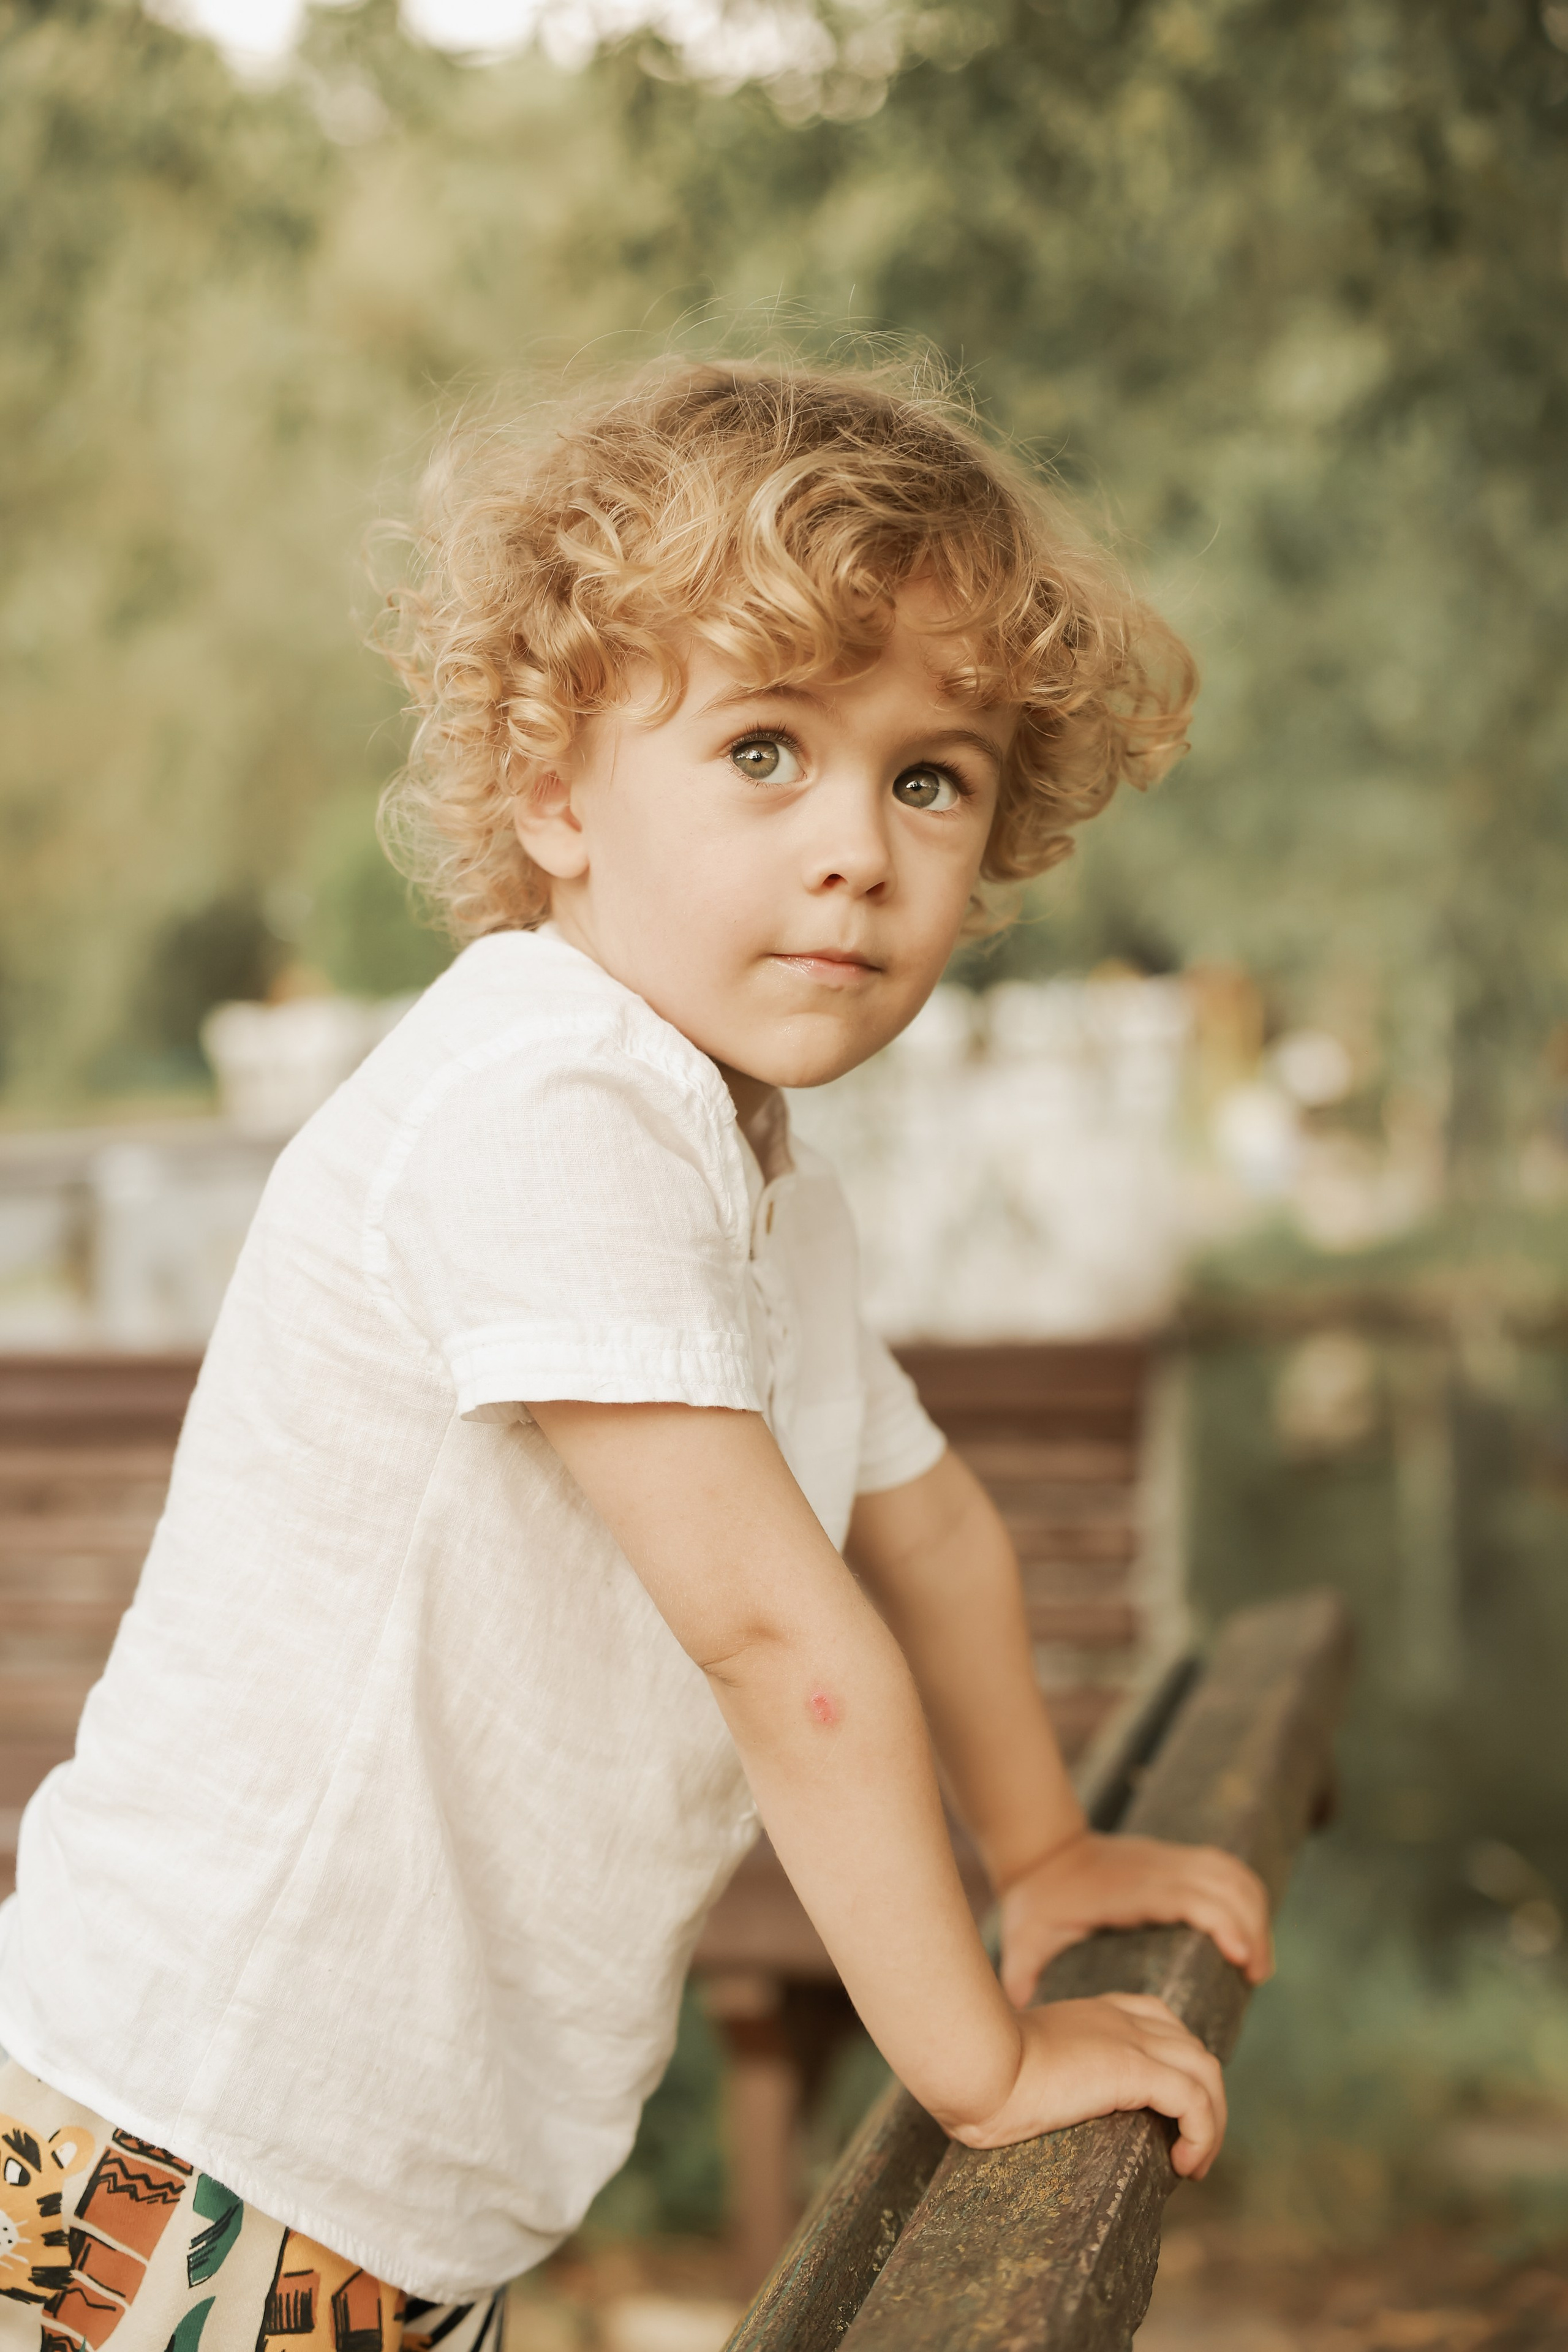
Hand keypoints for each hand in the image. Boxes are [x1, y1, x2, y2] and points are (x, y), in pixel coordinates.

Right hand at [947, 1994, 1226, 2177]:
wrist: (975, 2063)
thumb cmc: (979, 2071)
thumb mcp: (1016, 2063)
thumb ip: (1034, 2071)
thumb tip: (1016, 2105)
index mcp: (1094, 2013)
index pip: (1159, 2021)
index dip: (1178, 2063)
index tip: (1171, 2115)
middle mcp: (1120, 2019)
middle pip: (1193, 2048)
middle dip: (1206, 2100)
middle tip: (1190, 2152)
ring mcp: (1130, 2040)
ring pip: (1206, 2072)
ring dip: (1212, 2123)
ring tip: (1193, 2166)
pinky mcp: (1134, 2068)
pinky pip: (1194, 2099)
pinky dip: (1203, 2133)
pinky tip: (1183, 2164)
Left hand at [997, 1831, 1272, 2007]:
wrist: (1041, 1849)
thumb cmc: (1037, 1901)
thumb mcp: (1024, 1938)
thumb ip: (1022, 1975)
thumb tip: (1017, 2013)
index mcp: (1127, 1890)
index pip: (1187, 1896)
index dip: (1222, 1922)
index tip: (1243, 1959)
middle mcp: (1153, 1868)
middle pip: (1223, 1882)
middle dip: (1252, 1925)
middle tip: (1256, 1976)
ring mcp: (1166, 1859)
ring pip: (1230, 1870)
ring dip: (1254, 1910)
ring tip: (1257, 1962)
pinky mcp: (1174, 1859)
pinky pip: (1223, 1866)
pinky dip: (1245, 1893)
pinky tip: (1248, 1930)